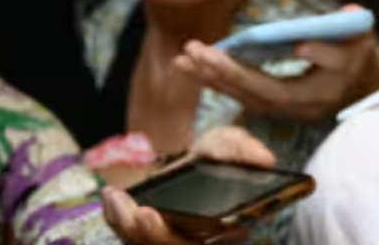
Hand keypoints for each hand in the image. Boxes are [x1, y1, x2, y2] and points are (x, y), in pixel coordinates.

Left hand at [101, 127, 273, 244]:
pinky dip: (118, 220)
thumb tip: (266, 160)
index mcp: (232, 225)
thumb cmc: (212, 153)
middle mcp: (204, 241)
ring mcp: (174, 240)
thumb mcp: (229, 142)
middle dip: (157, 236)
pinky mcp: (149, 238)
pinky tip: (112, 196)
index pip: (225, 241)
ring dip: (129, 227)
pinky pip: (132, 238)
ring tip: (116, 196)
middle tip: (143, 212)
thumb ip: (243, 148)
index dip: (213, 240)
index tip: (199, 222)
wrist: (185, 157)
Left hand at [174, 6, 378, 122]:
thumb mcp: (361, 37)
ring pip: (245, 98)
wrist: (367, 86)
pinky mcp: (277, 106)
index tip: (239, 53)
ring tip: (183, 60)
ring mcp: (288, 111)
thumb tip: (328, 25)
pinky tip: (198, 68)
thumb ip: (348, 28)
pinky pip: (244, 96)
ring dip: (212, 79)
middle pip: (256, 94)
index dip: (255, 73)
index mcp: (321, 92)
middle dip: (223, 73)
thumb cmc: (361, 55)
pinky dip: (220, 81)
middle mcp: (301, 108)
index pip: (281, 88)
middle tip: (194, 51)